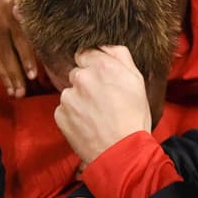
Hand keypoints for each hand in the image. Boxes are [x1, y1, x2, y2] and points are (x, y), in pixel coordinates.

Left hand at [55, 46, 150, 163]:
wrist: (121, 153)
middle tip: (102, 101)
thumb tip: (106, 45)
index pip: (86, 53)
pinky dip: (73, 116)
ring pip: (70, 92)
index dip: (94, 66)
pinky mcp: (60, 114)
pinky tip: (88, 125)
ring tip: (97, 116)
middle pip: (77, 73)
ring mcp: (68, 96)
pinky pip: (64, 110)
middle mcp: (82, 77)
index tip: (102, 79)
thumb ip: (120, 56)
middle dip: (87, 83)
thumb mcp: (137, 81)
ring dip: (79, 100)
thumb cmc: (133, 118)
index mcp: (102, 66)